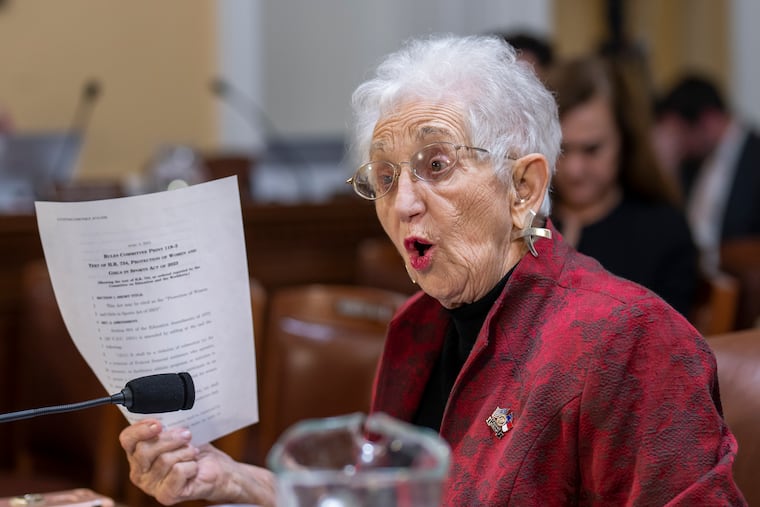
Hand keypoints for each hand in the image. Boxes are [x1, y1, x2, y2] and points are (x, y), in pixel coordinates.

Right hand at [119, 419, 275, 505]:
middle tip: (186, 435)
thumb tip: (164, 412)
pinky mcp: (165, 496)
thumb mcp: (178, 432)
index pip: (127, 439)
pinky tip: (193, 467)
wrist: (216, 469)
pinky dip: (190, 466)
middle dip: (171, 439)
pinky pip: (177, 472)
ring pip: (164, 460)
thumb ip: (166, 425)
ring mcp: (151, 486)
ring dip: (185, 452)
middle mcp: (139, 471)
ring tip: (192, 453)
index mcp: (137, 453)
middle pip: (145, 449)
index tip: (158, 423)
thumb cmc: (194, 450)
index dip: (140, 430)